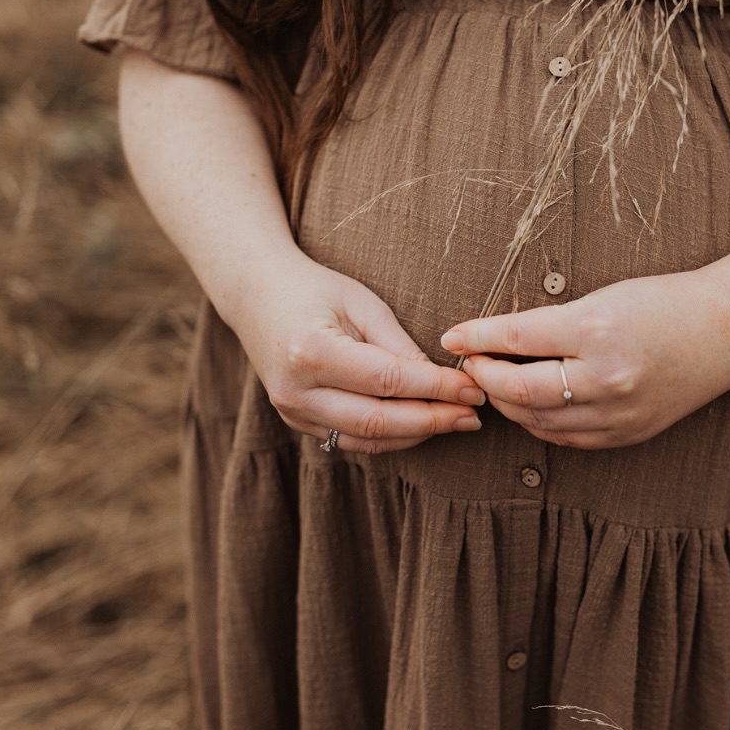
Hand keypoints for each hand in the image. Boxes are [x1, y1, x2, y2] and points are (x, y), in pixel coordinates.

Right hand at [231, 248, 484, 452]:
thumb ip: (399, 344)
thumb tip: (443, 382)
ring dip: (416, 435)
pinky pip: (351, 440)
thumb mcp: (361, 302)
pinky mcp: (296, 422)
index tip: (473, 388)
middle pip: (378, 420)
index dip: (437, 388)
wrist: (256, 295)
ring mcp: (292, 412)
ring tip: (455, 422)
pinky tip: (421, 426)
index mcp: (311, 351)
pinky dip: (391, 437)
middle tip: (473, 415)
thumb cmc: (313, 289)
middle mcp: (296, 391)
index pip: (389, 380)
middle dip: (434, 420)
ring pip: (366, 439)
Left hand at [440, 270, 729, 448]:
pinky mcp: (626, 434)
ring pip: (537, 420)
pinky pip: (565, 437)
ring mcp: (618, 414)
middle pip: (519, 390)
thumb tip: (494, 340)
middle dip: (484, 378)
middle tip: (469, 364)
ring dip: (506, 403)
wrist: (727, 332)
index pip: (518, 338)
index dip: (476, 337)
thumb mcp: (603, 298)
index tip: (452, 336)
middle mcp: (606, 378)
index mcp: (598, 331)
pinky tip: (528, 404)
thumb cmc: (663, 303)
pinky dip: (538, 421)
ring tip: (493, 383)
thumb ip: (550, 324)